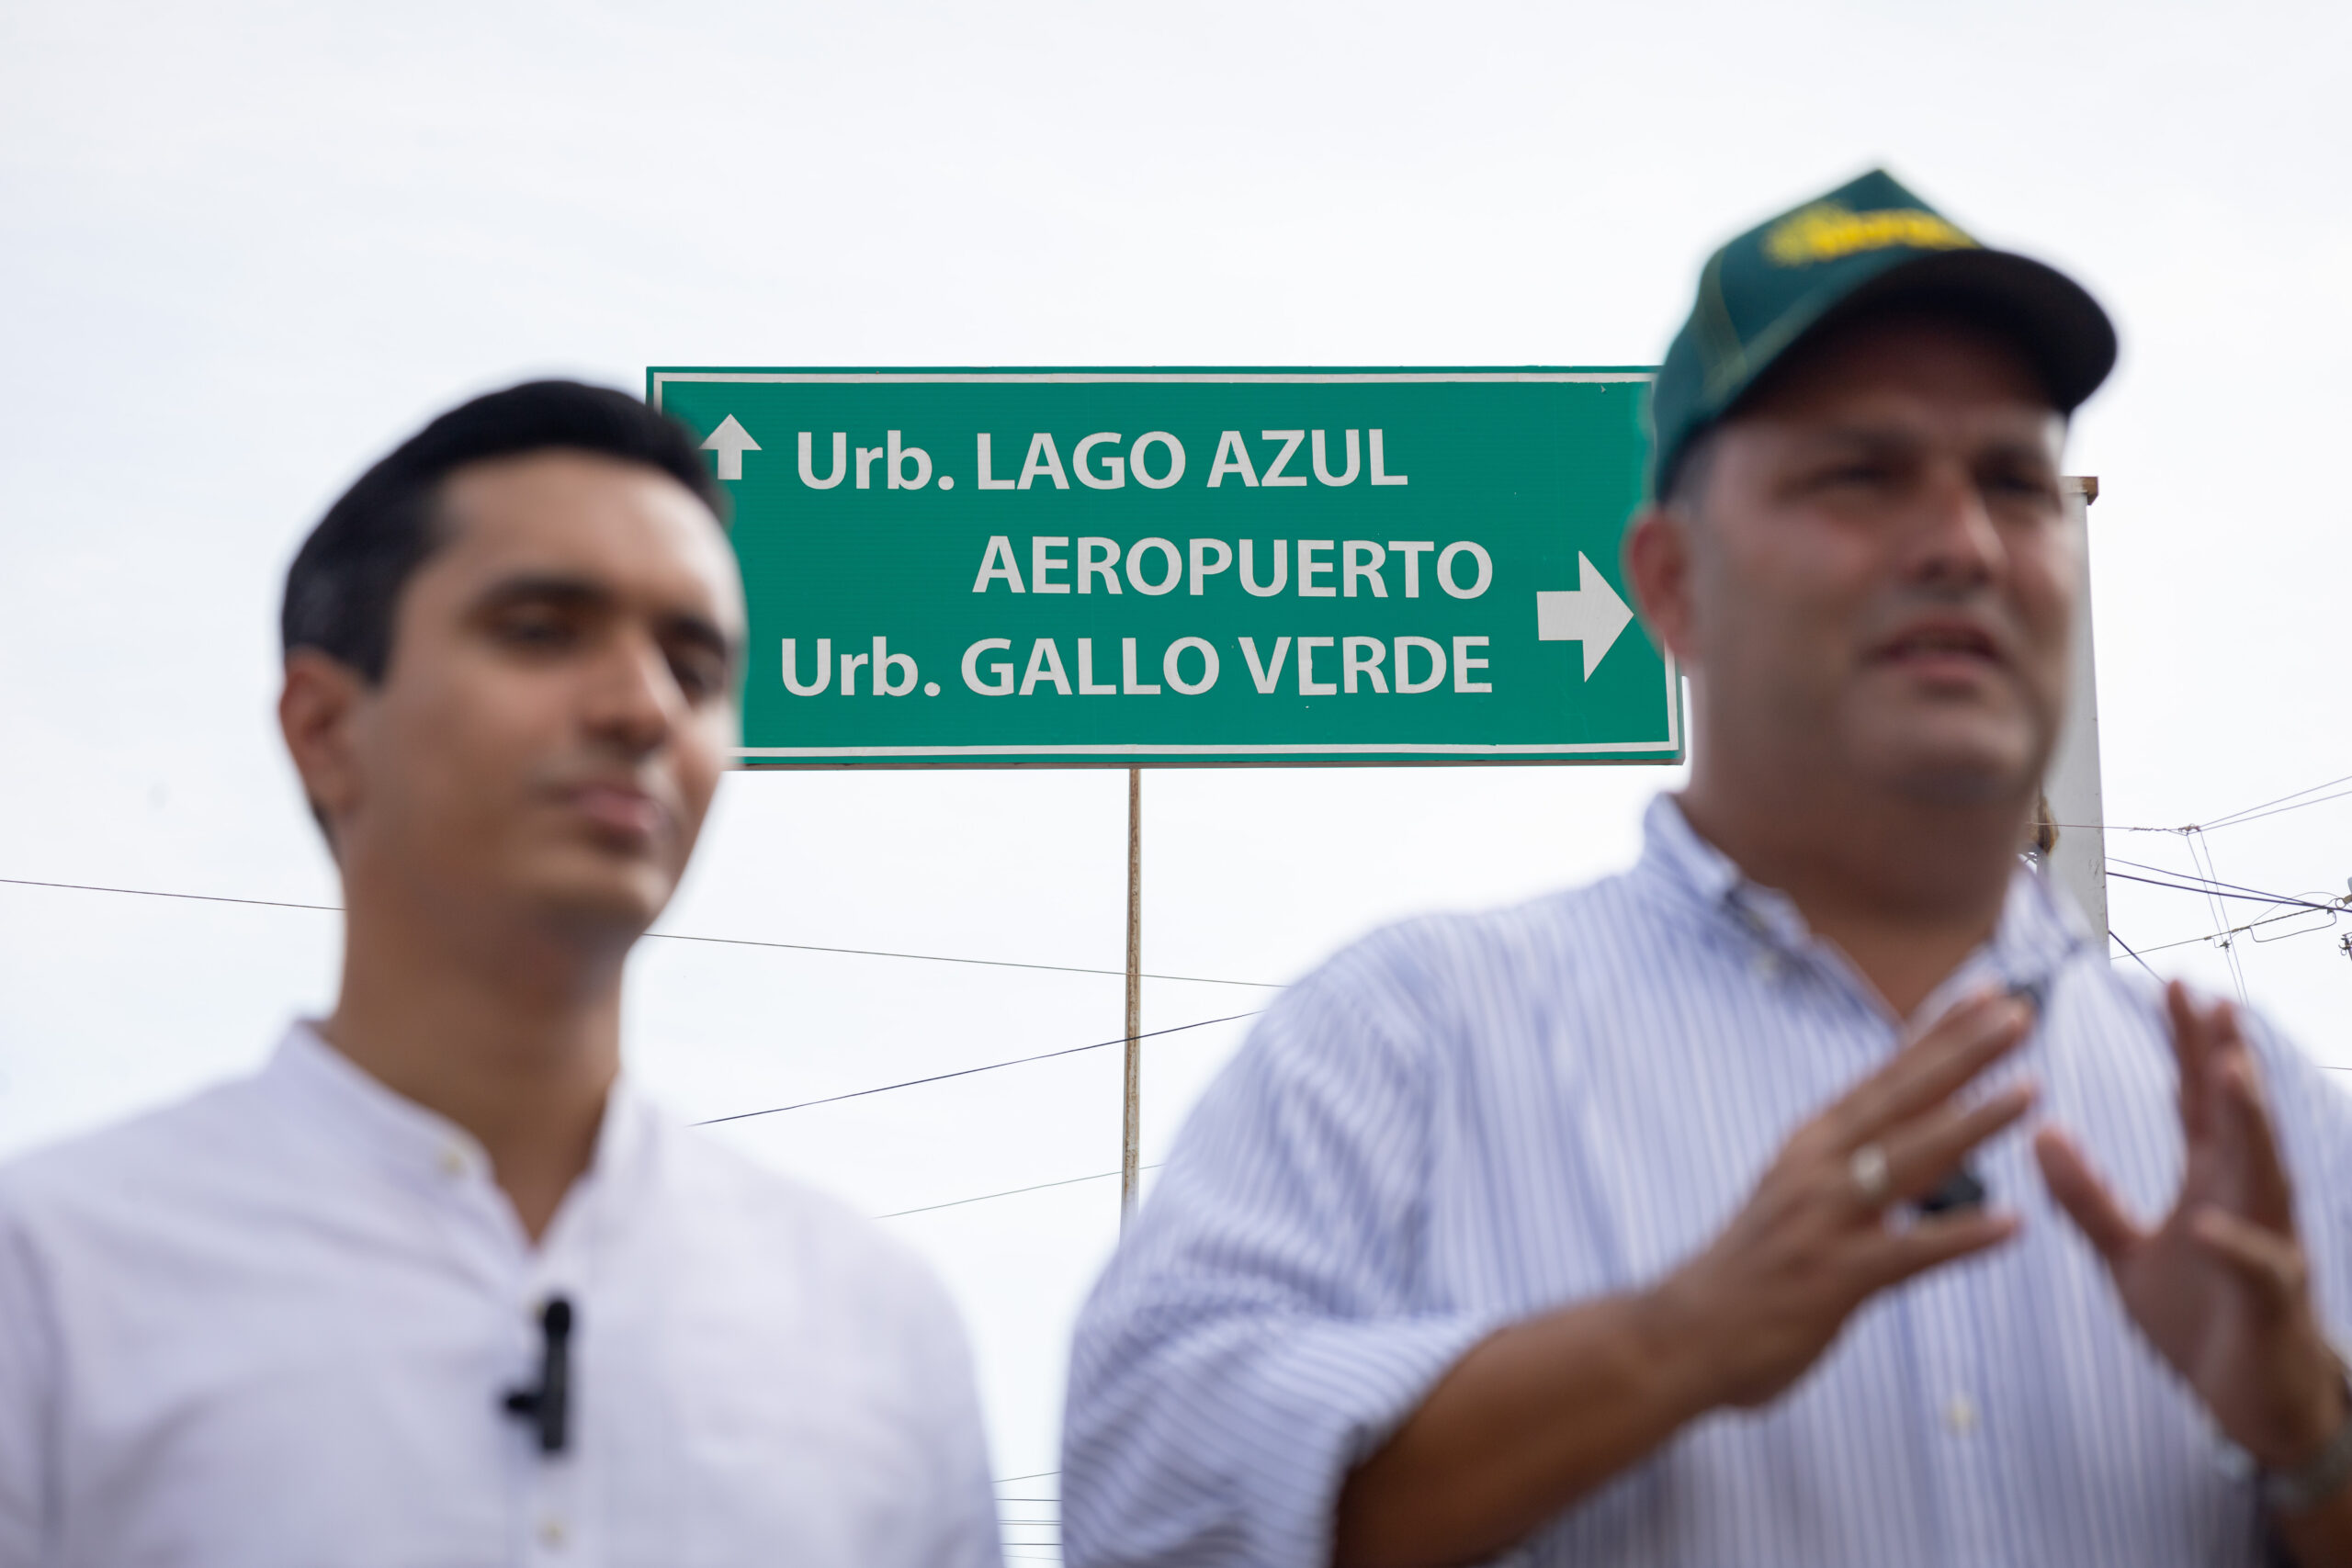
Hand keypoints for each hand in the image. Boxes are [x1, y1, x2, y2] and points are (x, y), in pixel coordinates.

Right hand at [1654, 991, 2035, 1409]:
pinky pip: (1908, 1253)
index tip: (1984, 992)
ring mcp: (1825, 1219)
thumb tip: (1926, 1144)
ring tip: (2029, 1091)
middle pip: (1902, 1098)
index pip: (1885, 1077)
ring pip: (1910, 1159)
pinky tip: (2010, 1225)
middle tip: (2020, 1013)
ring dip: (1972, 1123)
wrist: (1683, 1332)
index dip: (1935, 1033)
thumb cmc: (1750, 1268)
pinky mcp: (1833, 1276)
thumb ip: (1857, 1166)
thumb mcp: (1799, 1196)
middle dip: (1963, 1053)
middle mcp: (1818, 1167)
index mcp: (1813, 1145)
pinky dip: (1959, 1237)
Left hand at [2036, 982, 2344, 1468]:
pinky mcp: (2271, 1301)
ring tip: (2229, 1072)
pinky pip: (2254, 1267)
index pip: (2198, 1102)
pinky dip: (2232, 1244)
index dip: (2187, 1046)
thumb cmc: (2201, 1317)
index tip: (2172, 987)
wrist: (2255, 1405)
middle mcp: (2246, 1203)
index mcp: (2212, 1185)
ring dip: (2248, 1124)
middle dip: (2225, 1057)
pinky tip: (2205, 1223)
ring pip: (2263, 1175)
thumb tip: (2042, 1132)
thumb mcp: (2127, 1253)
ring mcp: (2266, 1246)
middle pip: (2237, 1119)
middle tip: (2210, 998)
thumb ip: (2087, 1196)